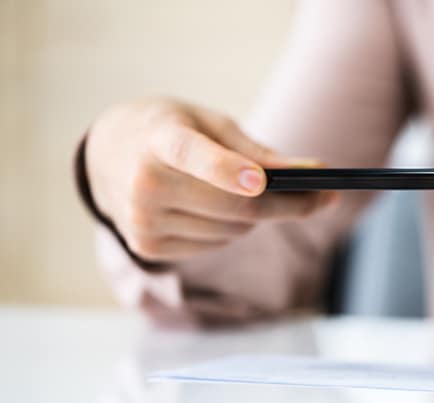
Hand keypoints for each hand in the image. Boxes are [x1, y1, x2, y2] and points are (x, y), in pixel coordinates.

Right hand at [86, 98, 334, 261]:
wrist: (107, 155)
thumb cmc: (171, 130)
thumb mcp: (209, 124)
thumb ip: (257, 151)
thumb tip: (311, 174)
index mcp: (160, 140)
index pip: (196, 157)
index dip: (228, 171)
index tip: (263, 181)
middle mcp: (145, 184)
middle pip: (236, 207)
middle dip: (288, 204)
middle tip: (324, 196)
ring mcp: (143, 221)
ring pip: (233, 231)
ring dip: (256, 216)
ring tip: (249, 192)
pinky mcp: (147, 247)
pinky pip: (215, 244)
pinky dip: (229, 229)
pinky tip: (213, 208)